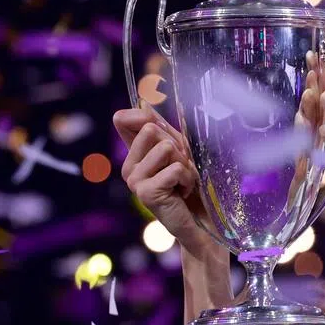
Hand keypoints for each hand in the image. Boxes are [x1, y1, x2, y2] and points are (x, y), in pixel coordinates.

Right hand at [112, 102, 215, 257]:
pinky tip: (182, 193)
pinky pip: (175, 169)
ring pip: (166, 148)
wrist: (200, 220)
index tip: (161, 128)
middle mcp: (129, 166)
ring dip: (185, 164)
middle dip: (177, 146)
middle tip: (180, 168)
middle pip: (152, 129)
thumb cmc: (191, 183)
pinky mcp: (145, 192)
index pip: (124, 120)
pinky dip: (187, 179)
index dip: (145, 116)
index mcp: (134, 154)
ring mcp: (134, 180)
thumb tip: (145, 104)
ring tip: (183, 181)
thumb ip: (161, 130)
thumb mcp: (179, 152)